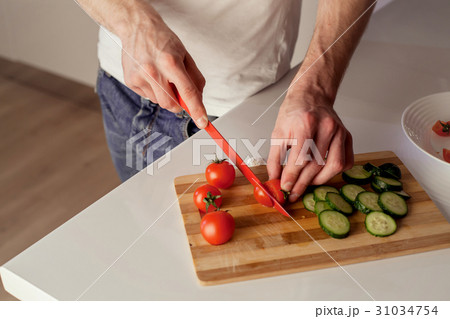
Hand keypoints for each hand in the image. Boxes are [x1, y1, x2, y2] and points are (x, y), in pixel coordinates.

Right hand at [120, 4, 207, 127]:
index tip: (202, 122)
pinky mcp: (130, 81)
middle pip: (171, 104)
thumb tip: (199, 99)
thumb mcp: (185, 55)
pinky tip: (151, 76)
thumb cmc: (163, 40)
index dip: (197, 110)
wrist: (137, 27)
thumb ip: (194, 78)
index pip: (187, 92)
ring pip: (159, 102)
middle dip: (178, 104)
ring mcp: (139, 77)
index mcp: (170, 62)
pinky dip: (154, 91)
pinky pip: (148, 97)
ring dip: (165, 96)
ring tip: (162, 76)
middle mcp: (153, 71)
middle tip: (178, 90)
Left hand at [267, 93, 353, 201]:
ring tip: (306, 183)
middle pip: (316, 164)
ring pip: (334, 166)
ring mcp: (340, 131)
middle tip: (294, 193)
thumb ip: (275, 158)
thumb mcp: (278, 133)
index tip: (285, 188)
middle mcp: (326, 126)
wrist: (311, 96)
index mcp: (305, 123)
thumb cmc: (294, 113)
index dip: (292, 177)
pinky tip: (321, 173)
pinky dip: (334, 172)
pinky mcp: (348, 136)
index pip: (300, 158)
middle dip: (303, 183)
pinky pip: (346, 162)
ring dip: (319, 180)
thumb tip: (274, 180)